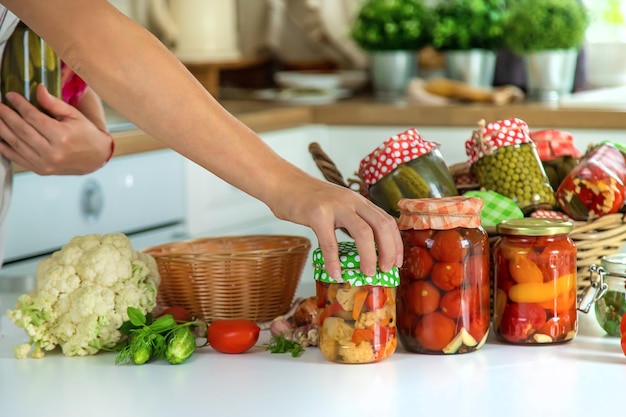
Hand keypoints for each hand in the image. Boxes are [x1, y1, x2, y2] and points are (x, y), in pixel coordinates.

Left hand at [0, 84, 111, 174]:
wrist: (96, 158)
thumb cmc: (86, 135)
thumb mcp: (74, 115)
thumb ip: (54, 104)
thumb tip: (37, 89)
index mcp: (62, 136)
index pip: (34, 117)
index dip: (20, 105)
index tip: (10, 96)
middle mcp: (52, 152)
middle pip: (22, 130)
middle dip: (7, 115)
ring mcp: (45, 163)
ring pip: (16, 143)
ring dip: (2, 129)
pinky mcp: (40, 170)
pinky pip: (17, 158)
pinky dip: (4, 147)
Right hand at [268, 175, 402, 279]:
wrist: (282, 183)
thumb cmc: (308, 200)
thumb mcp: (337, 206)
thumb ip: (350, 221)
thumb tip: (363, 250)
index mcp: (359, 201)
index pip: (387, 221)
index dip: (396, 243)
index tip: (397, 262)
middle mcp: (352, 201)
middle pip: (381, 226)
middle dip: (389, 250)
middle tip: (387, 270)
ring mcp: (335, 206)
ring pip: (363, 232)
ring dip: (369, 256)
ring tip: (368, 274)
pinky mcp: (316, 214)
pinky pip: (330, 242)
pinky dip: (334, 261)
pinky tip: (335, 273)